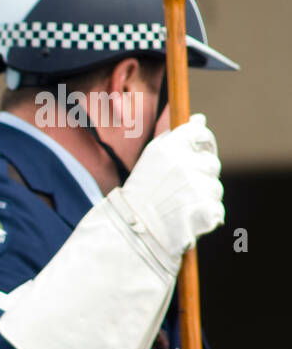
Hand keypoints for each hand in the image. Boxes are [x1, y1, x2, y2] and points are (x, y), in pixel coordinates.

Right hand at [121, 113, 222, 257]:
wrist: (132, 230)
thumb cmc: (140, 192)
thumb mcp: (152, 159)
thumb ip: (176, 137)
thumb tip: (200, 118)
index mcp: (170, 148)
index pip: (199, 132)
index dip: (204, 141)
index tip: (201, 149)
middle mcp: (185, 164)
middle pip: (211, 162)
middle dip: (201, 174)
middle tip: (180, 189)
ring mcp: (198, 187)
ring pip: (214, 187)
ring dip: (202, 197)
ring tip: (177, 207)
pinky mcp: (208, 209)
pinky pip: (216, 209)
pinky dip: (203, 216)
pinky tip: (183, 219)